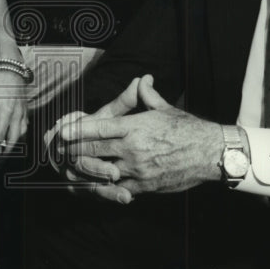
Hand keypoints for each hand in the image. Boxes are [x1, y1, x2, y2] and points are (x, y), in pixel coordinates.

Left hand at [0, 70, 27, 161]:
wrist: (12, 68)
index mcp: (6, 111)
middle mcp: (17, 115)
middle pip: (11, 141)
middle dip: (2, 156)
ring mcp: (23, 114)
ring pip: (20, 137)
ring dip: (12, 149)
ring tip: (3, 159)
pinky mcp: (26, 112)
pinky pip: (24, 130)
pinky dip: (19, 140)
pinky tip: (14, 144)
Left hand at [57, 75, 223, 200]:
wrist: (210, 153)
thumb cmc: (188, 129)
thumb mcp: (165, 108)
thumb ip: (146, 95)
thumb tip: (142, 79)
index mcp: (135, 127)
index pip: (99, 128)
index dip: (78, 130)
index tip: (62, 131)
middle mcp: (133, 148)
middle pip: (95, 150)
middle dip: (75, 150)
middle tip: (59, 150)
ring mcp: (138, 169)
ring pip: (103, 172)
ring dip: (86, 170)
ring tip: (71, 169)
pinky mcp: (146, 185)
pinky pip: (120, 189)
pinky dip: (107, 187)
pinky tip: (96, 184)